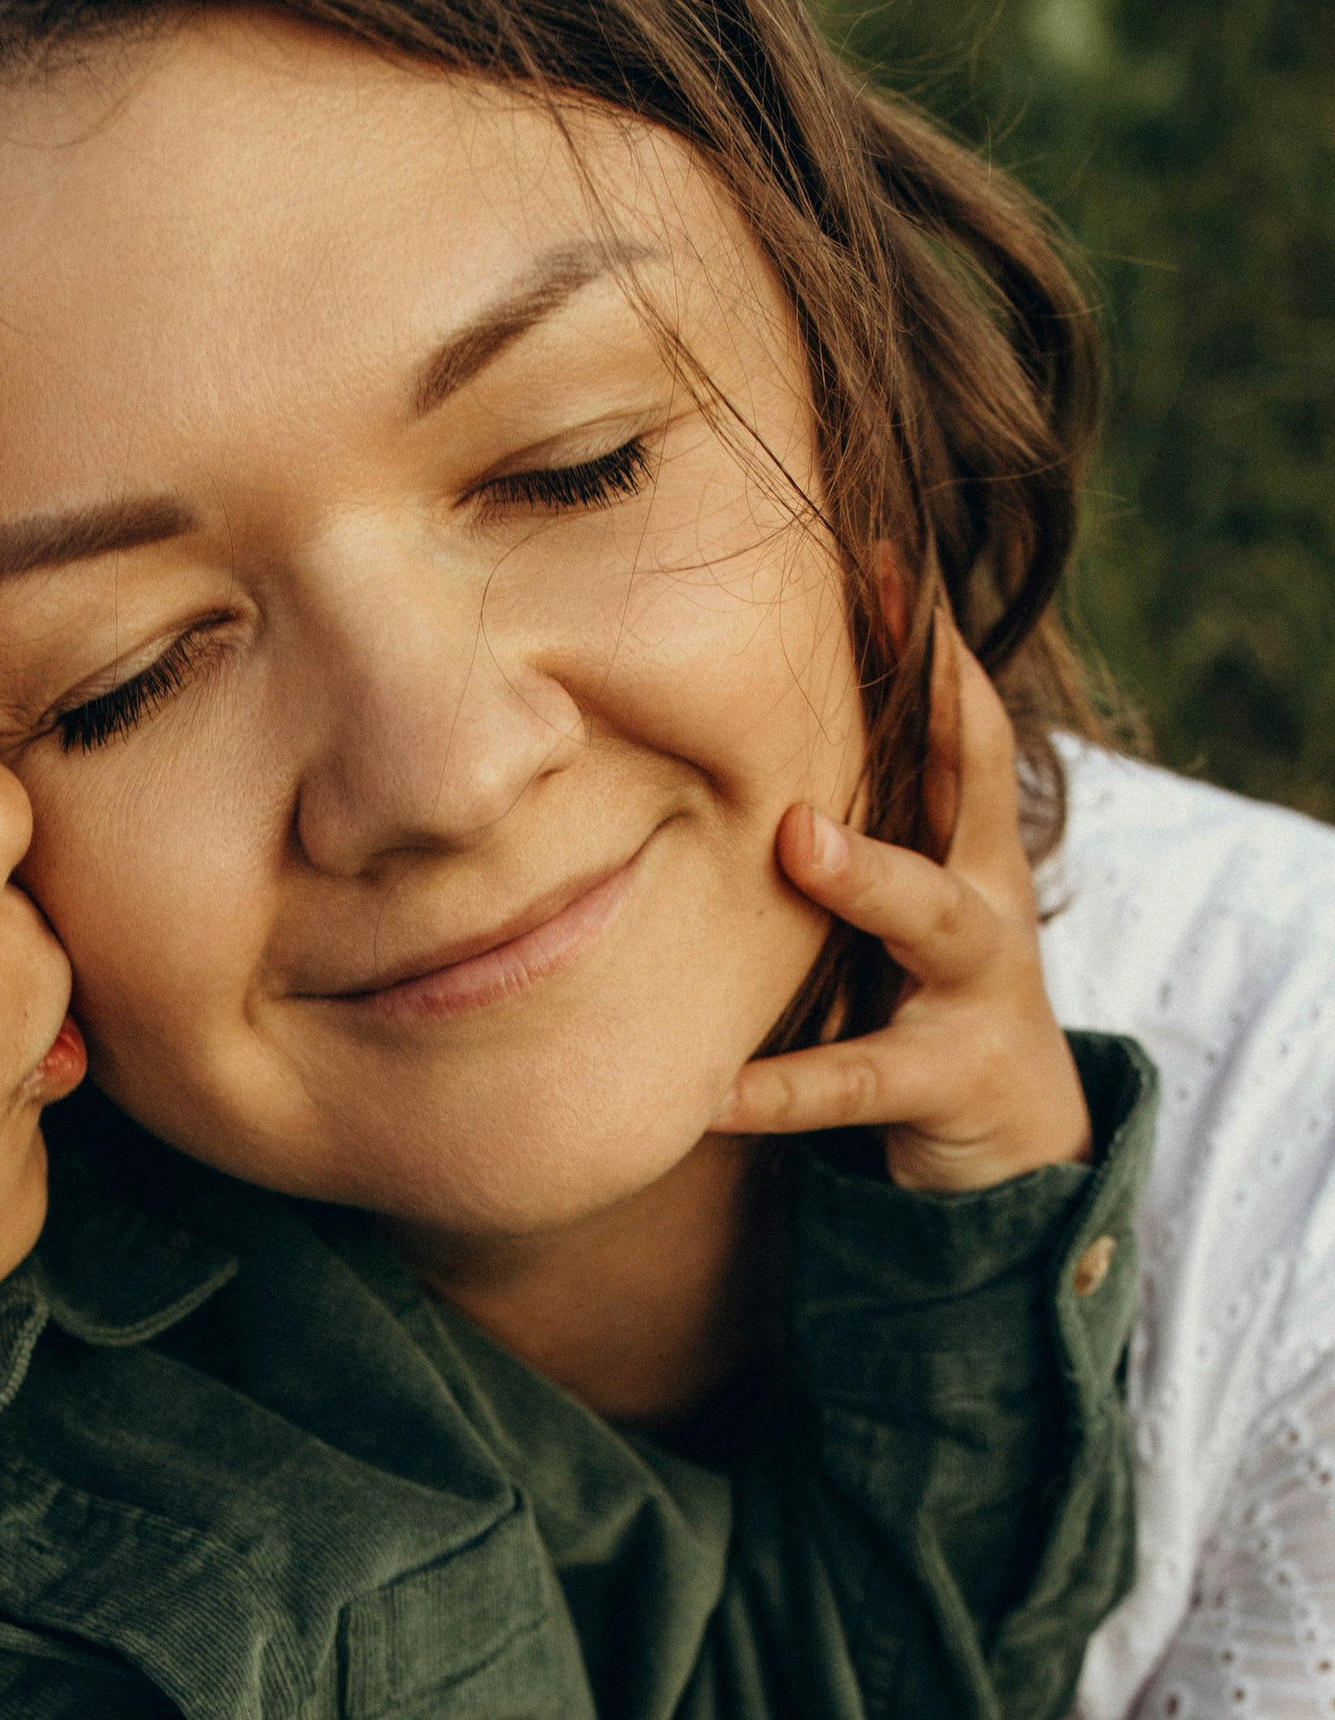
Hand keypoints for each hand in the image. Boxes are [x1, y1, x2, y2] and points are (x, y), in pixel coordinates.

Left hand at [716, 627, 1091, 1192]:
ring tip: (797, 842)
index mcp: (972, 850)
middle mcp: (985, 902)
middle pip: (970, 787)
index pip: (962, 725)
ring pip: (930, 921)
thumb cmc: (929, 1007)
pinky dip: (781, 1089)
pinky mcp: (948, 1084)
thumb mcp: (906, 910)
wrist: (1016, 1156)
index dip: (936, 644)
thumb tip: (747, 745)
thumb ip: (860, 833)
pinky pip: (853, 1082)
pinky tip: (712, 1091)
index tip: (888, 556)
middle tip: (867, 639)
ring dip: (869, 877)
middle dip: (929, 716)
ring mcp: (974, 992)